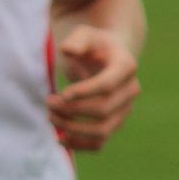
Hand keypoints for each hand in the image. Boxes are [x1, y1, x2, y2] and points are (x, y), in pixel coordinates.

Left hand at [47, 26, 139, 150]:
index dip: (85, 92)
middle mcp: (130, 90)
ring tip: (51, 118)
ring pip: (102, 131)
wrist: (106, 56)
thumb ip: (76, 40)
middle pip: (103, 109)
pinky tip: (60, 139)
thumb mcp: (84, 34)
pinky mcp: (114, 123)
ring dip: (74, 129)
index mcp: (126, 66)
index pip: (107, 85)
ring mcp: (124, 109)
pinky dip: (80, 145)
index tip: (61, 94)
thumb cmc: (93, 44)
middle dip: (72, 110)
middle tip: (48, 102)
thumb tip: (68, 50)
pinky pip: (100, 143)